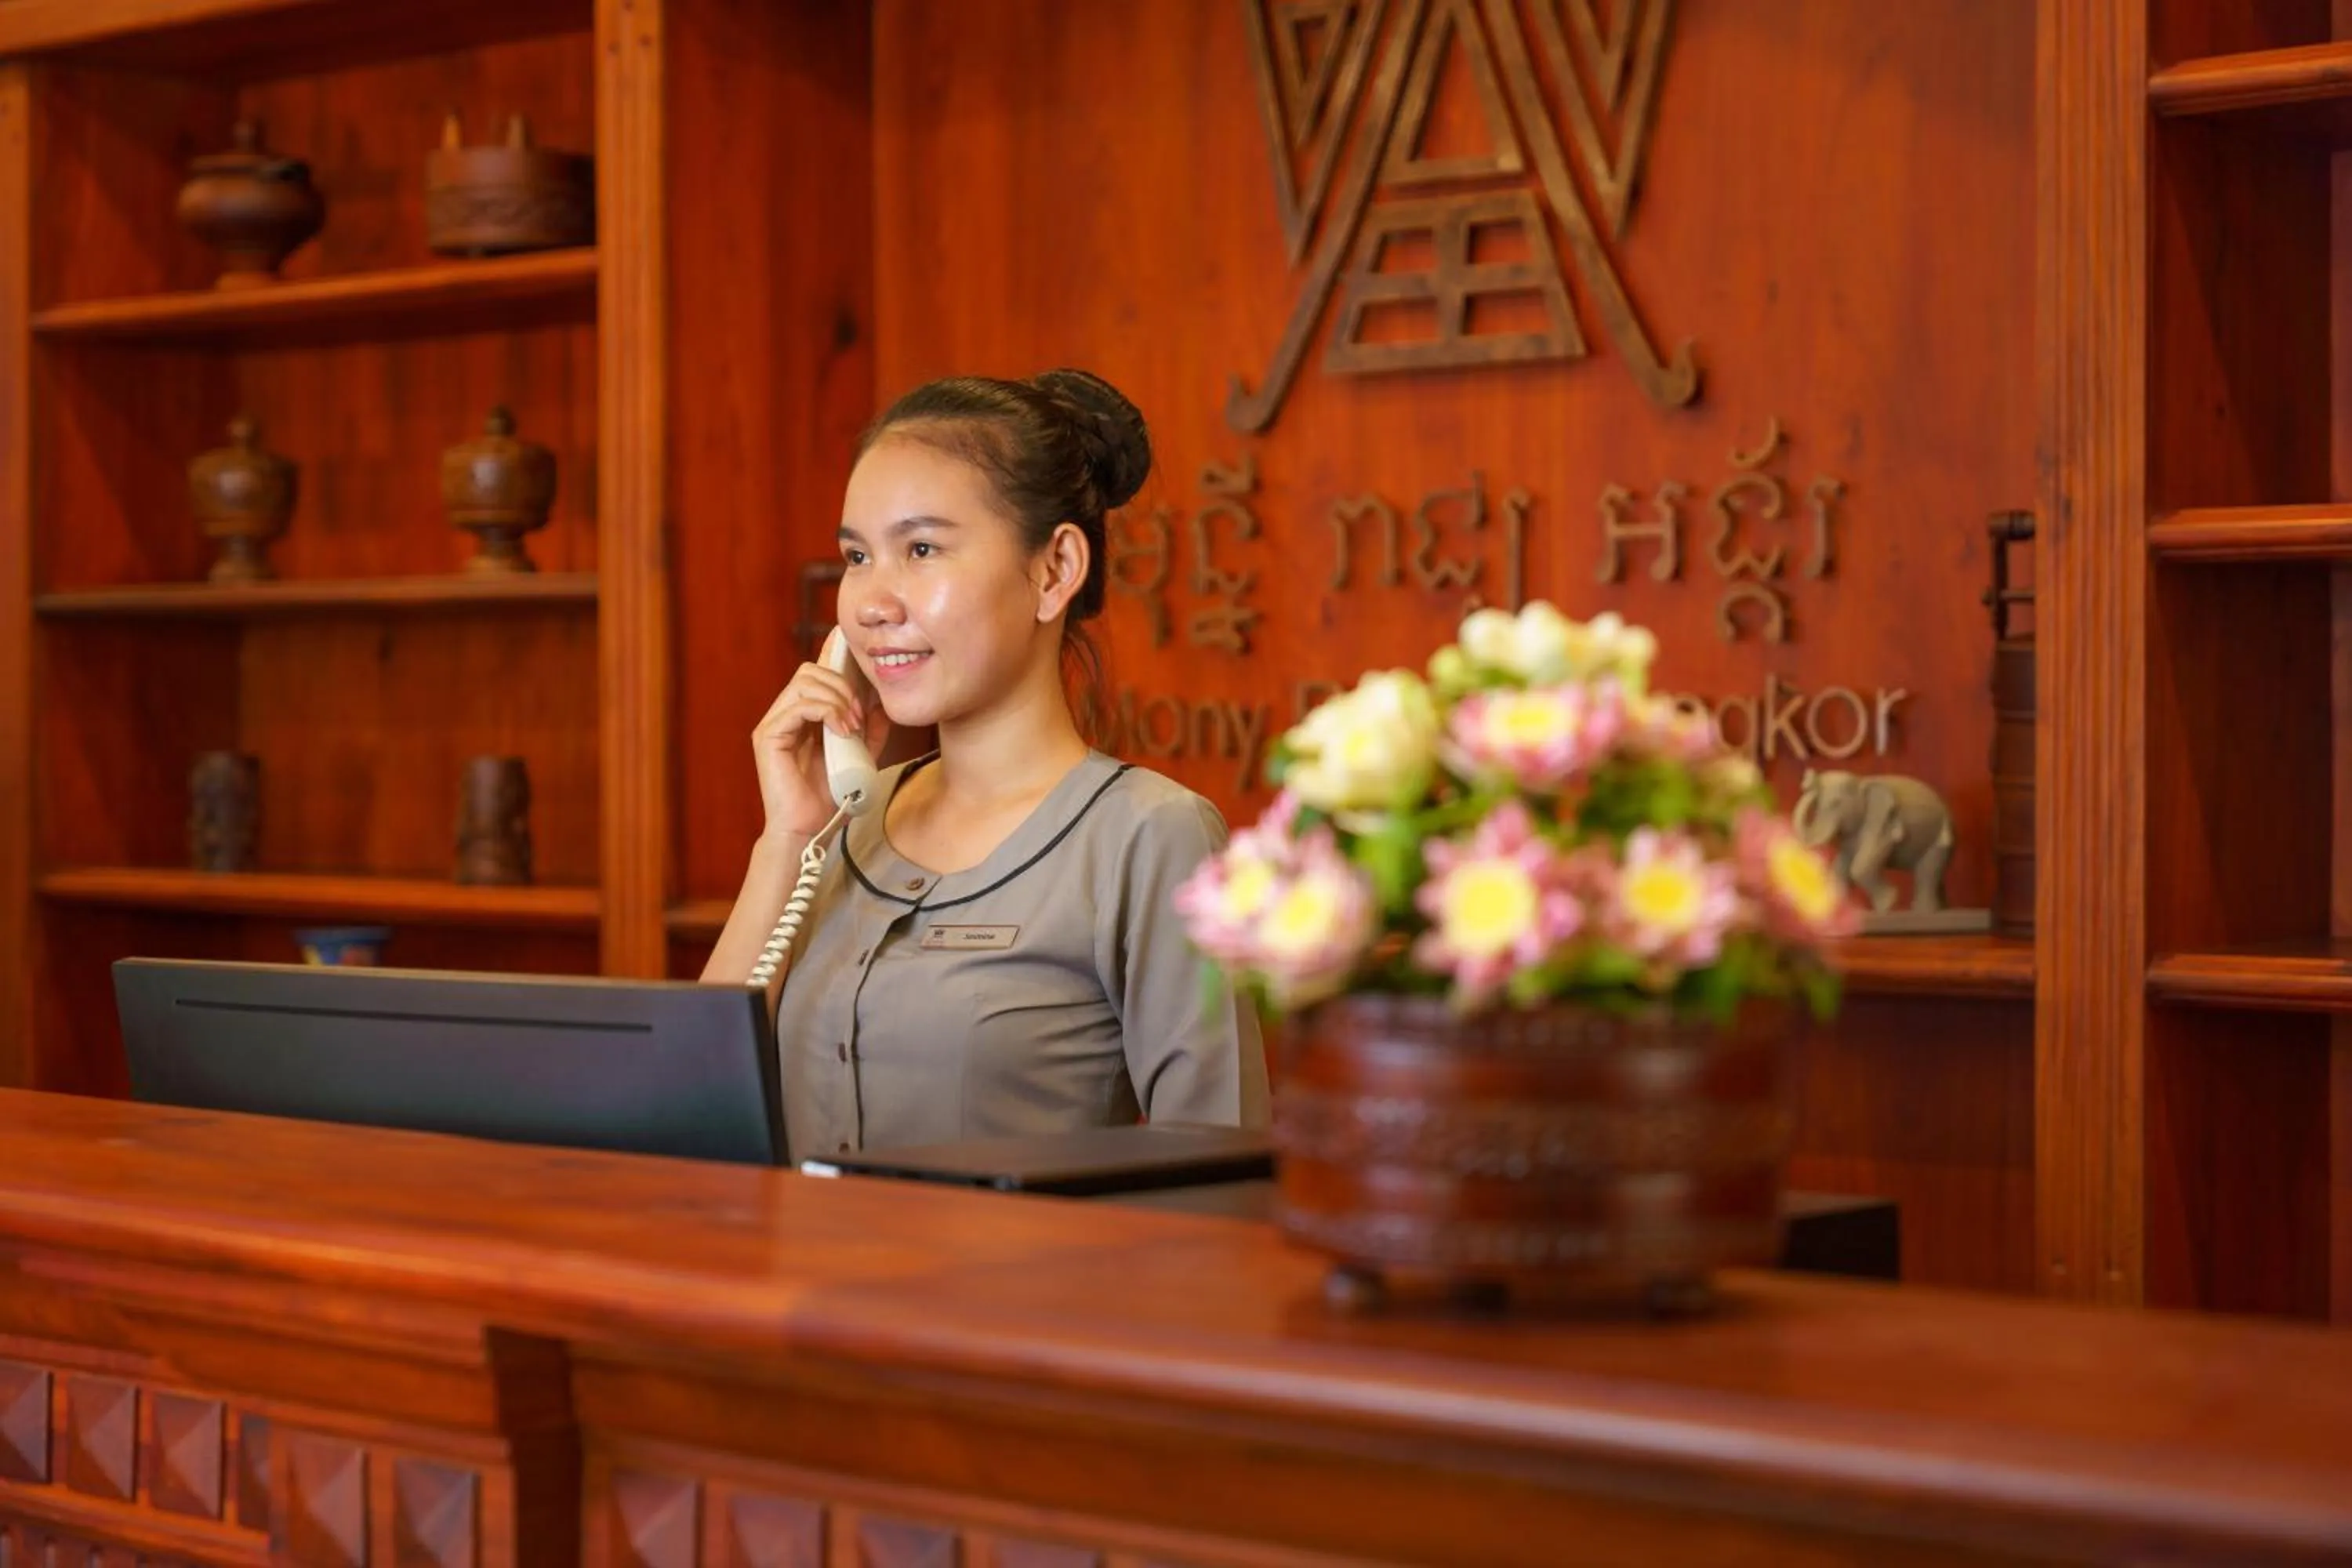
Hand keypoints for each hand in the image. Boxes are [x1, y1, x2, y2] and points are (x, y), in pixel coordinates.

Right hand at [750, 656, 891, 840]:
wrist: (811, 832)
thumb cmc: (830, 800)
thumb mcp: (861, 758)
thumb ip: (870, 731)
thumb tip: (883, 705)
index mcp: (802, 717)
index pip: (816, 674)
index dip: (837, 662)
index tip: (863, 668)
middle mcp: (784, 715)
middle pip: (810, 671)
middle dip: (842, 684)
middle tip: (860, 714)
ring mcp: (774, 724)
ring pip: (804, 681)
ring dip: (837, 698)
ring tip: (853, 724)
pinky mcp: (768, 737)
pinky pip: (799, 706)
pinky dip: (826, 711)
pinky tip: (842, 730)